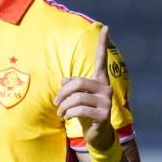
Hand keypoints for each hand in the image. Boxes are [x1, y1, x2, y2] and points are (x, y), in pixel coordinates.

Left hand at [54, 25, 114, 150]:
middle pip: (78, 83)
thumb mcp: (78, 97)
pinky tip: (67, 117)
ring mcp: (106, 101)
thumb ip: (72, 86)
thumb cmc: (86, 112)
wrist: (98, 134)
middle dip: (62, 93)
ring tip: (60, 112)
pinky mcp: (103, 114)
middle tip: (56, 103)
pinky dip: (68, 114)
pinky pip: (79, 110)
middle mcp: (105, 88)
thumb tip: (64, 80)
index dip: (103, 44)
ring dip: (63, 106)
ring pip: (76, 98)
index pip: (101, 60)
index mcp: (100, 81)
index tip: (106, 27)